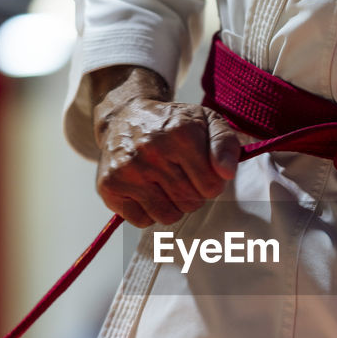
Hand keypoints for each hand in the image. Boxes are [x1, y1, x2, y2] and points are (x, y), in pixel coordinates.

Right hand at [91, 65, 243, 226]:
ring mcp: (127, 170)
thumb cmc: (172, 124)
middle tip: (182, 176)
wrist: (126, 116)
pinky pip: (141, 221)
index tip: (202, 171)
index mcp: (181, 134)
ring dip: (172, 206)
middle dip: (192, 195)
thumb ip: (225, 144)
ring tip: (165, 184)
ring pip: (167, 216)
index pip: (211, 188)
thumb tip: (227, 173)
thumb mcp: (207, 121)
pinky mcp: (109, 185)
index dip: (211, 184)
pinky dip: (147, 212)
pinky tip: (146, 191)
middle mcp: (151, 151)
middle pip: (190, 203)